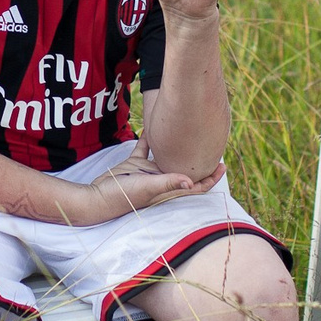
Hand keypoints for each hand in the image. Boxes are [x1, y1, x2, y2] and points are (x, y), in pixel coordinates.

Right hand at [63, 145, 224, 223]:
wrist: (98, 196)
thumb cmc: (123, 197)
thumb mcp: (147, 188)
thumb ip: (168, 183)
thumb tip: (192, 183)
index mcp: (168, 189)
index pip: (196, 186)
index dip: (211, 178)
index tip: (222, 165)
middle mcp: (161, 179)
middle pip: (186, 169)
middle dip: (198, 159)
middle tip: (212, 142)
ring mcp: (148, 170)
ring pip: (168, 156)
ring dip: (178, 147)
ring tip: (190, 131)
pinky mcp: (135, 162)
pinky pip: (146, 147)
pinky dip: (152, 137)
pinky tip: (157, 123)